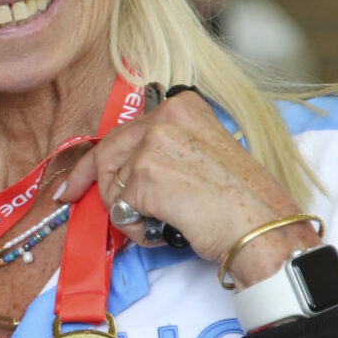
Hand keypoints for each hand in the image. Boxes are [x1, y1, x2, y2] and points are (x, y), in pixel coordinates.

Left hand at [54, 90, 307, 280]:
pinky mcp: (145, 175)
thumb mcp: (204, 155)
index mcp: (182, 106)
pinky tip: (166, 230)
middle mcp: (165, 116)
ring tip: (163, 224)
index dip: (95, 160)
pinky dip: (137, 230)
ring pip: (112, 186)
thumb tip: (124, 173)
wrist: (262, 228)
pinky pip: (120, 210)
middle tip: (86, 206)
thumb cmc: (244, 203)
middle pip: (106, 154)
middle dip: (98, 188)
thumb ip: (166, 152)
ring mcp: (153, 144)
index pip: (123, 131)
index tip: (75, 180)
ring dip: (130, 215)